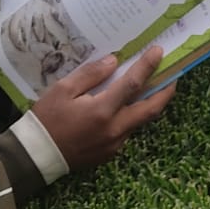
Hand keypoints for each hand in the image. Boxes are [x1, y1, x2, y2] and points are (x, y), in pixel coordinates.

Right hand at [29, 46, 174, 171]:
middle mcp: (115, 129)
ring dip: (150, 103)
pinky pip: (127, 131)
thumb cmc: (46, 120)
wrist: (35, 157)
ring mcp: (115, 144)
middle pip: (151, 108)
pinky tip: (127, 106)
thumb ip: (91, 75)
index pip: (133, 84)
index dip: (148, 66)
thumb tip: (114, 62)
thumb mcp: (63, 90)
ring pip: (140, 121)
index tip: (158, 51)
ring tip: (154, 86)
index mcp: (103, 111)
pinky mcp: (110, 153)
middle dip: (166, 90)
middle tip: (173, 74)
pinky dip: (132, 116)